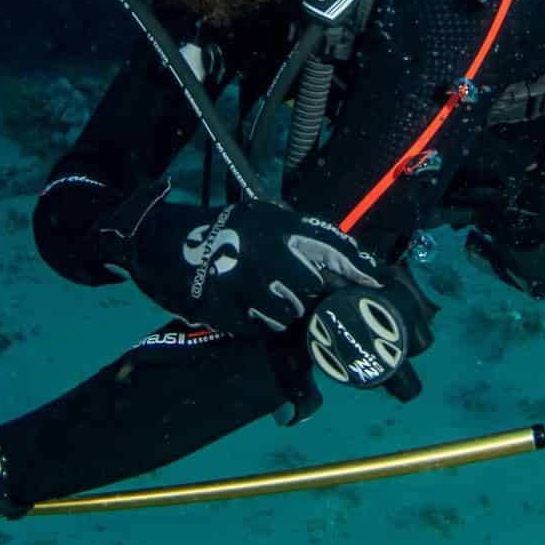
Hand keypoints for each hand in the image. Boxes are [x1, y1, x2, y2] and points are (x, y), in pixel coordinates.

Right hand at [124, 198, 392, 337]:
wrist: (163, 241)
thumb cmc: (221, 229)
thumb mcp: (263, 216)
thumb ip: (300, 237)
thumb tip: (346, 263)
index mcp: (282, 226)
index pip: (335, 248)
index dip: (361, 268)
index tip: (381, 285)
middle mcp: (271, 254)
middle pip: (315, 289)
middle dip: (313, 297)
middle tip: (302, 296)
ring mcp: (250, 284)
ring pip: (291, 314)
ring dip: (285, 313)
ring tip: (266, 299)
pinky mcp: (230, 310)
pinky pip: (262, 328)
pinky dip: (259, 323)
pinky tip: (245, 307)